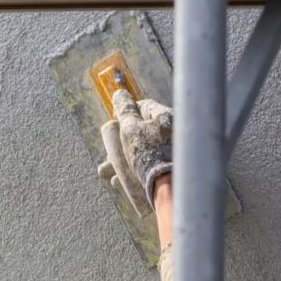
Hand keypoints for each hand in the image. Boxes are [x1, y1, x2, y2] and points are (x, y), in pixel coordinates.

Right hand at [112, 90, 172, 205]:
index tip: (114, 122)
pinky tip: (120, 181)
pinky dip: (134, 169)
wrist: (169, 187)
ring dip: (122, 159)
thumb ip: (124, 110)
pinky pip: (150, 164)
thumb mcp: (131, 128)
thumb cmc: (149, 154)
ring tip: (107, 171)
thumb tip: (119, 93)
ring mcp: (174, 151)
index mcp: (167, 117)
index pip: (144, 107)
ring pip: (143, 150)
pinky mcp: (171, 169)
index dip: (126, 113)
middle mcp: (174, 132)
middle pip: (142, 131)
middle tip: (108, 153)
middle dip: (121, 142)